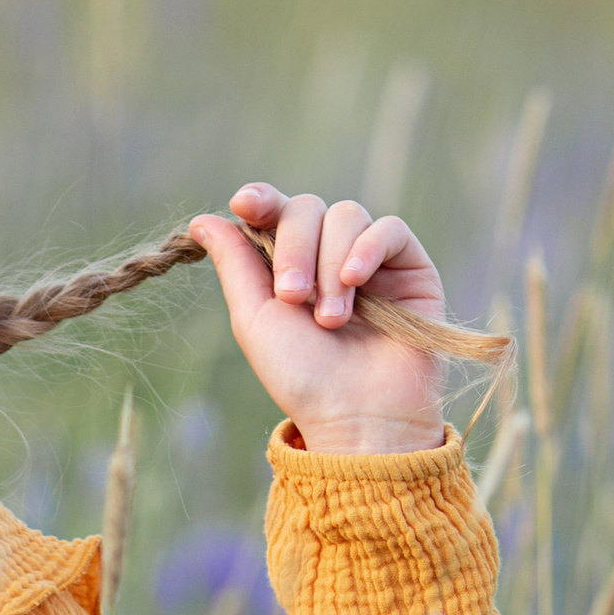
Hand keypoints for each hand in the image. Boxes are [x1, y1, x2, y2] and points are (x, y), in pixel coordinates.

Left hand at [188, 184, 446, 455]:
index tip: (244, 204)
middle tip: (293, 298)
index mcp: (290, 264)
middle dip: (294, 248)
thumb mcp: (255, 319)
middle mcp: (329, 255)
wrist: (358, 415)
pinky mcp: (411, 267)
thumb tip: (201, 220)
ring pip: (346, 215)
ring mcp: (372, 259)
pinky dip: (367, 248)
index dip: (261, 199)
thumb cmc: (302, 376)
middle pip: (307, 208)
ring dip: (329, 264)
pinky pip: (390, 229)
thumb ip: (234, 265)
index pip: (276, 211)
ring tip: (329, 317)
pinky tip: (355, 281)